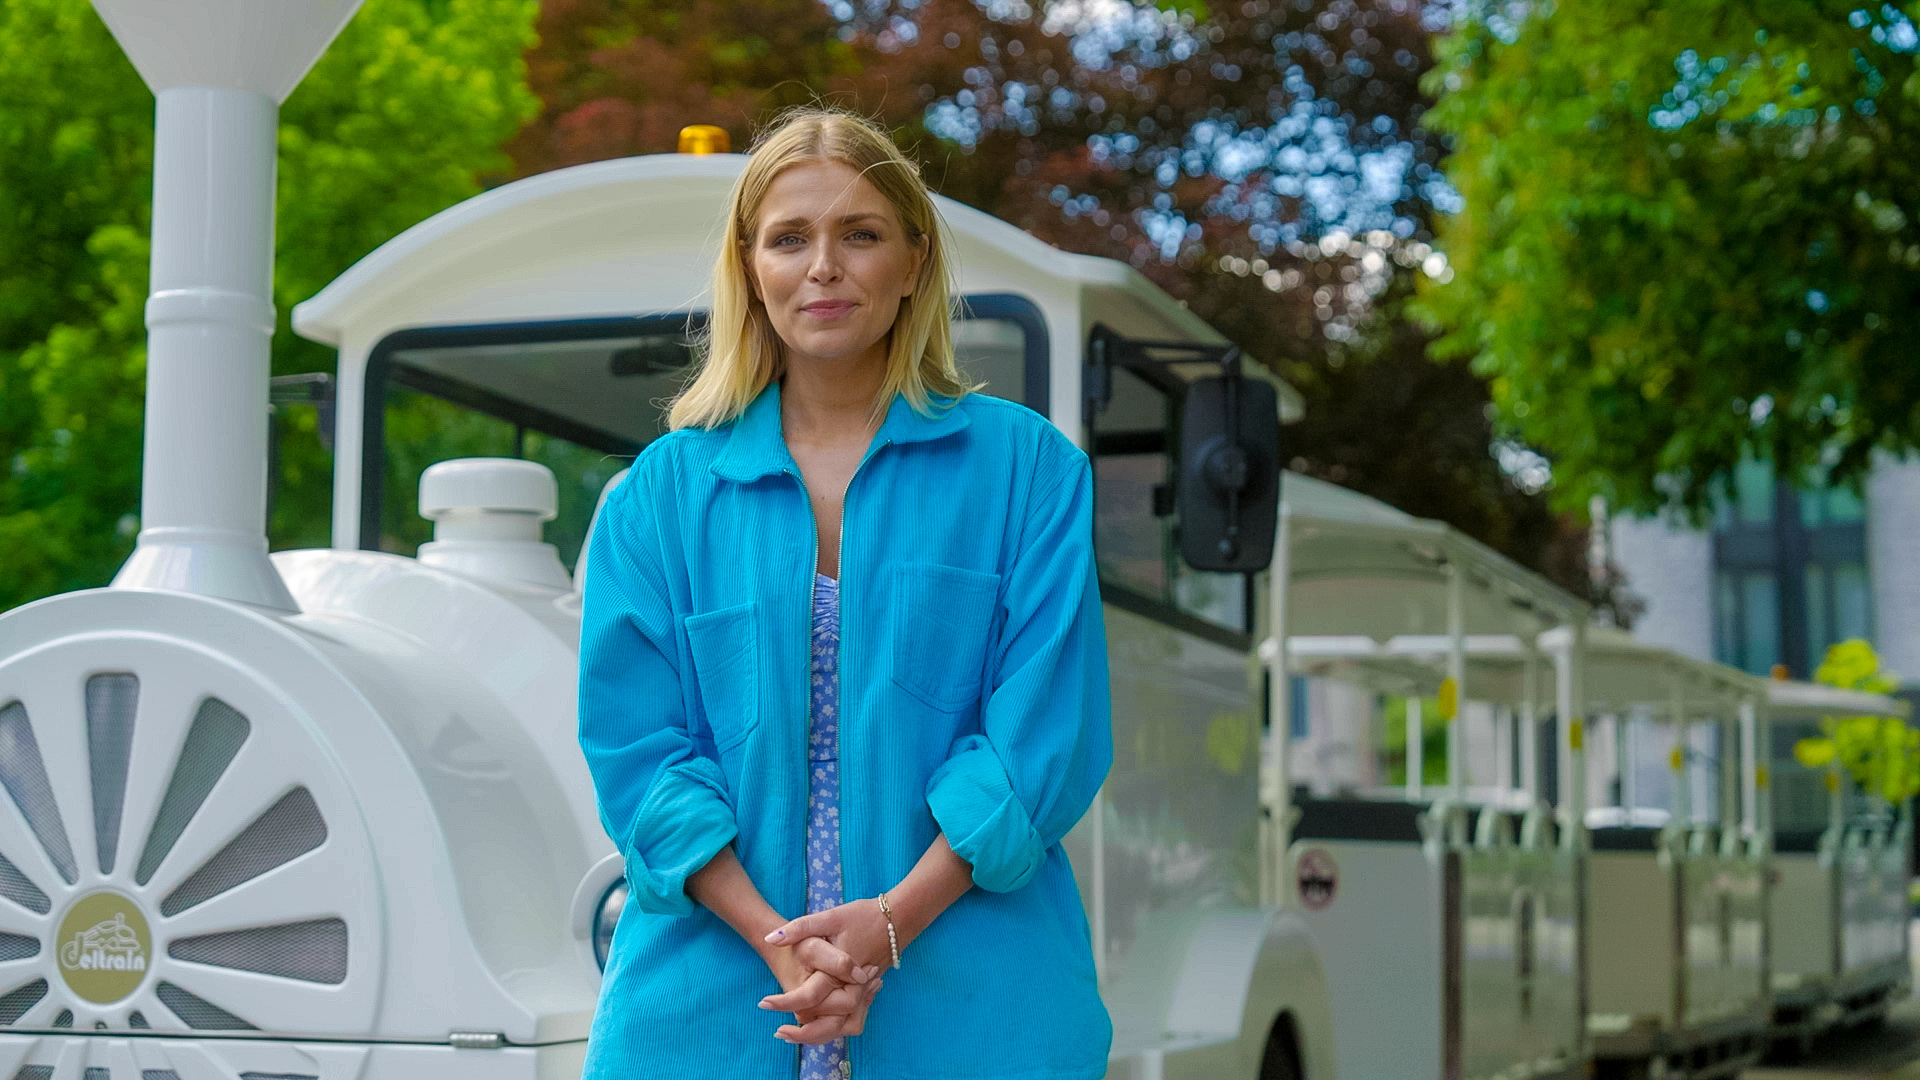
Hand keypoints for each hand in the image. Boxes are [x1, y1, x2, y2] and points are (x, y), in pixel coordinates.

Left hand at [761, 900, 894, 1043]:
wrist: (899, 918)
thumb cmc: (863, 916)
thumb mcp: (829, 916)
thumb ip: (800, 928)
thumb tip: (770, 939)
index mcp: (840, 971)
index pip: (809, 997)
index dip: (783, 1003)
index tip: (764, 1004)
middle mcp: (854, 988)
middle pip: (828, 1022)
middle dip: (802, 1032)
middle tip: (779, 1030)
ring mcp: (864, 992)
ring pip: (842, 1026)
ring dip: (819, 1034)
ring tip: (794, 1033)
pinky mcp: (869, 992)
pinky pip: (853, 1018)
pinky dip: (836, 1026)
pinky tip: (819, 1022)